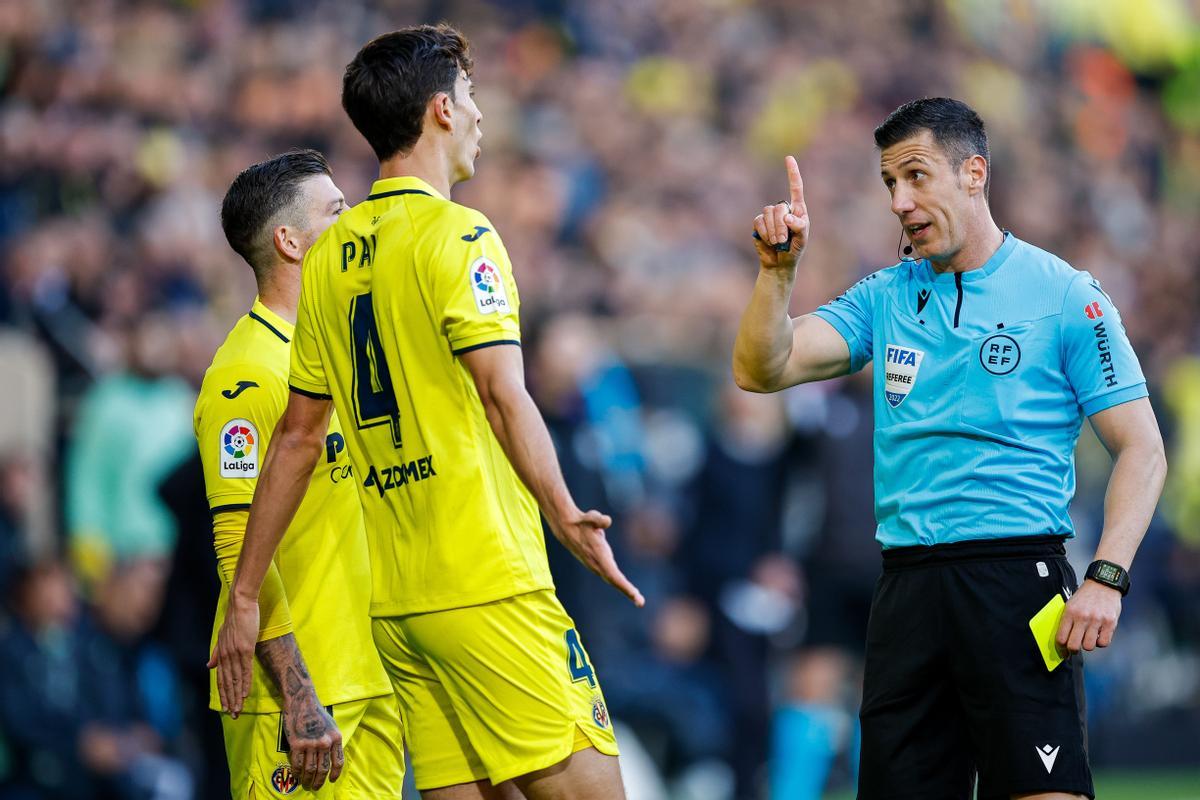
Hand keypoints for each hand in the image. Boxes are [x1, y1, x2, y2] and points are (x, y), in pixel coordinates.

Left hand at [207, 590, 258, 717]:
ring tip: (238, 710)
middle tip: (232, 716)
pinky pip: (245, 670)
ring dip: (237, 697)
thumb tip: (209, 666)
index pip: (221, 679)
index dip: (223, 694)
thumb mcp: (222, 636)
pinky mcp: (245, 649)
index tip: (225, 707)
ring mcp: (235, 653)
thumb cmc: (235, 617)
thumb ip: (216, 652)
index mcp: (221, 654)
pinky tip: (245, 694)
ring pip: (235, 680)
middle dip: (229, 701)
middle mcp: (226, 656)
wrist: (240, 604)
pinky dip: (244, 683)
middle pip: (227, 683)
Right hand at [283, 699, 342, 789]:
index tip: (331, 781)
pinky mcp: (297, 744)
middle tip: (315, 787)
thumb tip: (331, 759)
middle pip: (323, 769)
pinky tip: (296, 775)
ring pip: (309, 769)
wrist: (302, 701)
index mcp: (336, 738)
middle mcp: (325, 743)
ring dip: (307, 780)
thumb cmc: (317, 713)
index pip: (338, 762)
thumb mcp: (332, 726)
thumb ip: (333, 741)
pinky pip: (297, 764)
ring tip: (305, 784)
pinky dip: (297, 772)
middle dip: (319, 782)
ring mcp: (310, 744)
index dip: (335, 774)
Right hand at [548, 507, 643, 606]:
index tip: (633, 593)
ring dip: (626, 590)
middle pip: (614, 581)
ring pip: (613, 580)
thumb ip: (599, 519)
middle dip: (627, 591)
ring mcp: (597, 566)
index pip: (612, 573)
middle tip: (640, 602)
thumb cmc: (582, 522)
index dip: (622, 584)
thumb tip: (607, 521)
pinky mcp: (598, 565)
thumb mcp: (591, 518)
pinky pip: (612, 577)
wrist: (567, 529)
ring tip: (639, 600)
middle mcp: (597, 564)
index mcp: (598, 555)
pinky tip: (631, 591)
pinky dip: (621, 584)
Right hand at [752, 155, 809, 269]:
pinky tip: (768, 241)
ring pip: (767, 214)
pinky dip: (764, 233)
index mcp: (797, 210)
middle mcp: (783, 209)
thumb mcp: (802, 239)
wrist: (779, 263)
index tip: (788, 158)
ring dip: (773, 231)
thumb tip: (788, 217)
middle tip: (783, 240)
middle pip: (778, 208)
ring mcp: (769, 216)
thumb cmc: (794, 250)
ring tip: (777, 242)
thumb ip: (800, 227)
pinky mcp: (759, 224)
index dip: (792, 173)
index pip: (795, 188)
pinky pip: (759, 222)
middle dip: (780, 226)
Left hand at [1056, 579, 1121, 653]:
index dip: (1061, 648)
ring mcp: (1097, 620)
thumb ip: (1067, 620)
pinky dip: (1101, 642)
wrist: (1104, 584)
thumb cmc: (1086, 596)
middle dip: (1072, 651)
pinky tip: (1099, 635)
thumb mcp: (1071, 604)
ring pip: (1088, 646)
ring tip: (1088, 638)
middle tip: (1074, 649)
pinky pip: (1104, 643)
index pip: (1061, 637)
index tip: (1063, 651)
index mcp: (1070, 612)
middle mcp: (1082, 617)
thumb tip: (1063, 639)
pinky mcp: (1110, 623)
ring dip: (1087, 645)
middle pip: (1073, 645)